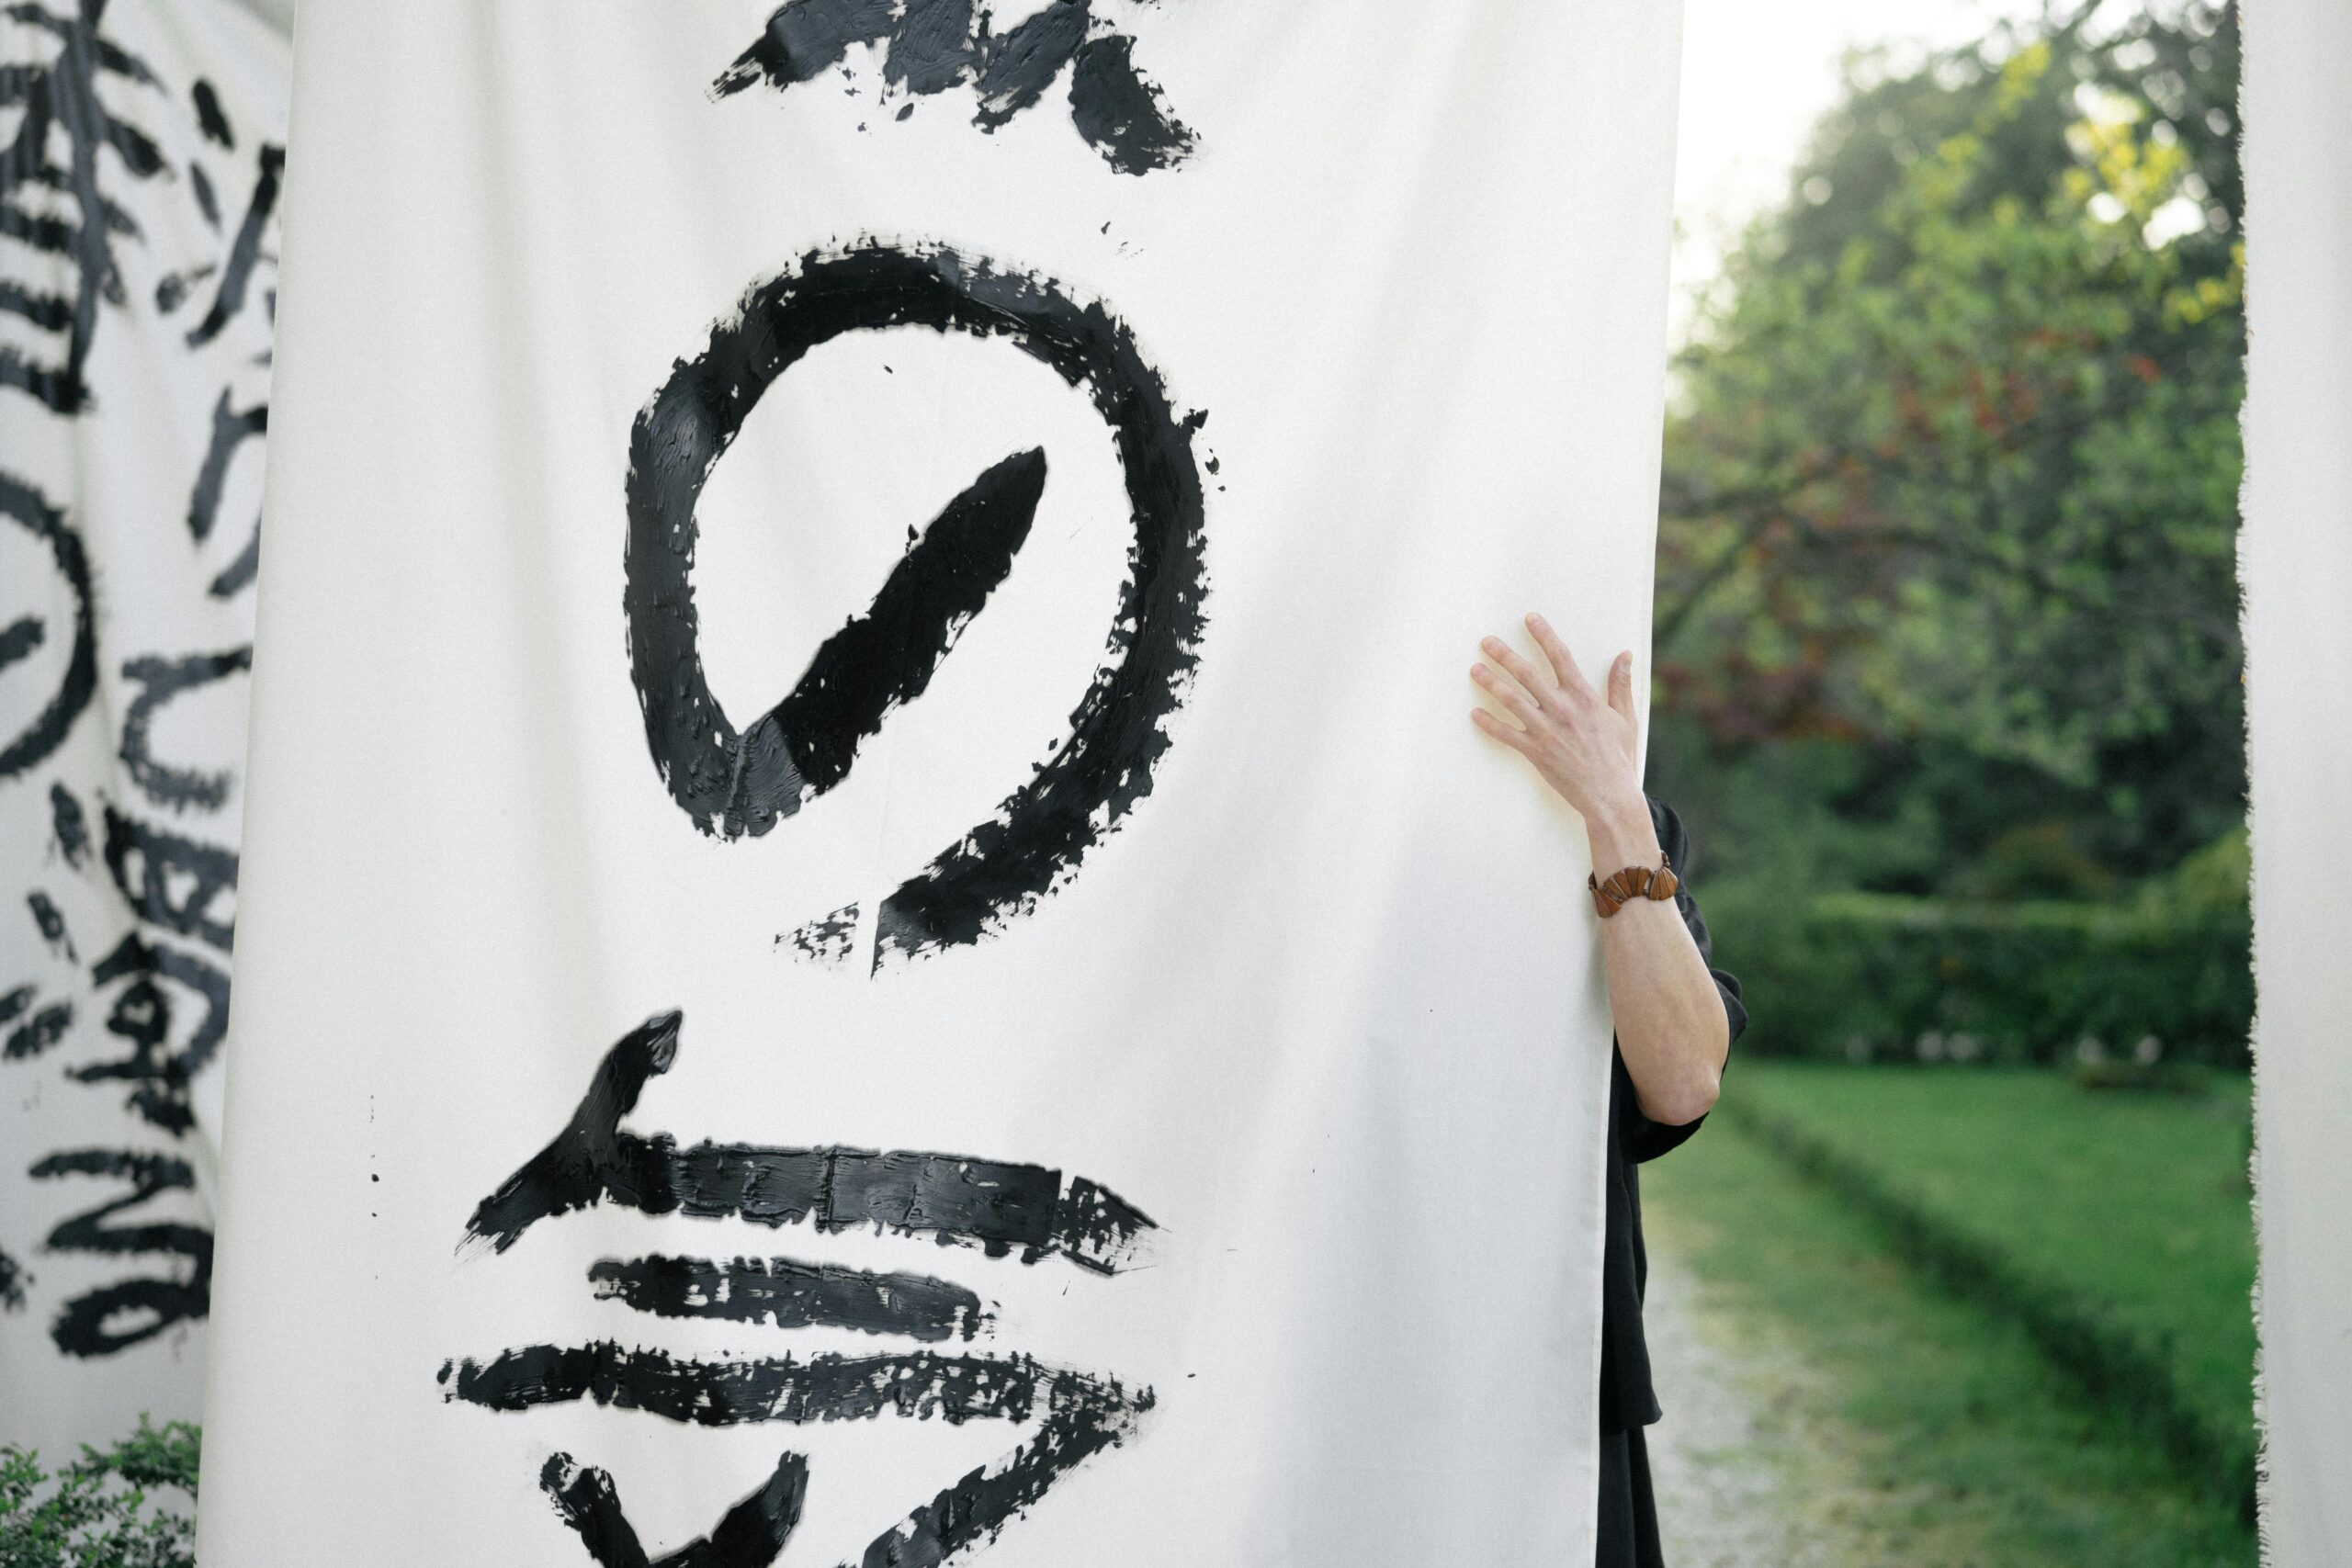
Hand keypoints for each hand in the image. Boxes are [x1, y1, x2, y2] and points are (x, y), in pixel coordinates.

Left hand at [1471, 614, 1652, 859]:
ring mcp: (1546, 730)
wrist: (1609, 794)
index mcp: (1584, 697)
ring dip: (1490, 683)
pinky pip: (1506, 734)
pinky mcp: (1535, 752)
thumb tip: (1624, 655)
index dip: (1543, 635)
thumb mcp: (1624, 717)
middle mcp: (1562, 709)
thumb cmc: (1618, 757)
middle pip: (1527, 674)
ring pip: (1511, 700)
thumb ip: (1619, 684)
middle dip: (1504, 654)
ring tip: (1474, 669)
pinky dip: (1489, 724)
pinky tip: (1474, 713)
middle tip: (1485, 641)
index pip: (1560, 657)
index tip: (1529, 618)